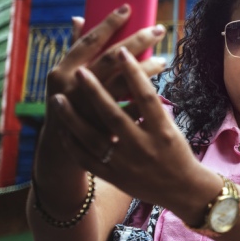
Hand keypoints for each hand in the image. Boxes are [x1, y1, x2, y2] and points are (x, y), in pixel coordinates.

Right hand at [45, 5, 166, 128]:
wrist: (64, 148)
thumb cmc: (68, 103)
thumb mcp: (64, 77)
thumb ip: (74, 49)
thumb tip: (79, 18)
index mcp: (62, 72)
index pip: (89, 41)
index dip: (109, 23)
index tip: (128, 8)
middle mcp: (75, 89)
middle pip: (112, 58)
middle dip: (137, 41)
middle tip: (158, 30)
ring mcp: (91, 110)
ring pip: (124, 83)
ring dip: (146, 69)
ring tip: (163, 60)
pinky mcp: (106, 128)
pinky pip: (132, 110)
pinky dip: (144, 98)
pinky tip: (159, 88)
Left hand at [48, 47, 202, 209]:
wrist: (181, 189)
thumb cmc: (177, 151)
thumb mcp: (172, 127)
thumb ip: (152, 105)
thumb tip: (134, 72)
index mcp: (163, 131)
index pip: (146, 97)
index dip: (134, 73)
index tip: (122, 51)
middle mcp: (144, 147)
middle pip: (115, 115)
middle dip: (95, 92)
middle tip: (80, 71)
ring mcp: (126, 164)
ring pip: (93, 138)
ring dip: (73, 117)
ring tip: (58, 98)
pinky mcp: (114, 177)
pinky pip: (87, 159)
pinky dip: (73, 144)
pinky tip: (62, 128)